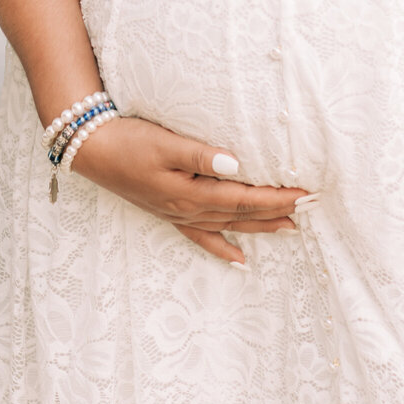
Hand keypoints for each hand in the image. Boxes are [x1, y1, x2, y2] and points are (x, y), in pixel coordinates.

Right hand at [71, 116, 309, 266]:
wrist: (92, 151)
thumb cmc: (128, 142)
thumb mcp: (164, 143)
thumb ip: (200, 155)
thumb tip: (237, 165)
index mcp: (191, 193)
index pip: (245, 198)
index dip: (277, 197)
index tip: (306, 193)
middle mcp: (188, 210)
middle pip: (243, 214)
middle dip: (278, 211)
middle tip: (311, 208)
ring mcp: (178, 214)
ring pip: (229, 226)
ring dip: (260, 227)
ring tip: (291, 229)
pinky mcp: (169, 212)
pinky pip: (203, 236)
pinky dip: (223, 248)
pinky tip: (239, 260)